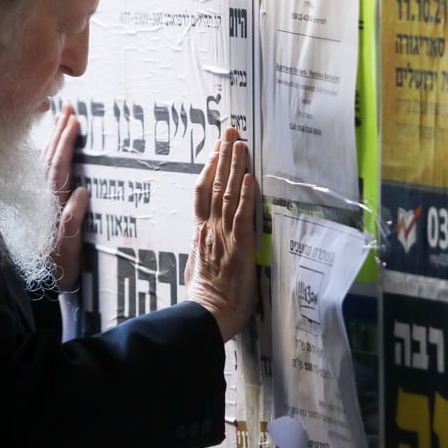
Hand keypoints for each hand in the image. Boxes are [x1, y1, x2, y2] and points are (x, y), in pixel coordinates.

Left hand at [44, 104, 86, 290]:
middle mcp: (44, 199)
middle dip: (58, 132)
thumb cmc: (63, 266)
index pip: (58, 166)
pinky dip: (49, 155)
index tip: (73, 120)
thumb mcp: (70, 248)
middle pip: (50, 158)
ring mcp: (42, 200)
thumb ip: (72, 221)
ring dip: (53, 139)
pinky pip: (45, 172)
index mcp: (51, 205)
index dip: (65, 143)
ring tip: (61, 118)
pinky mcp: (44, 205)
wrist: (50, 282)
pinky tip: (51, 146)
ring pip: (46, 162)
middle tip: (67, 108)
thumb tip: (81, 191)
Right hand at [185, 126, 256, 341]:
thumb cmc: (204, 300)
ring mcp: (224, 235)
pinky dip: (245, 194)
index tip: (215, 149)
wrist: (205, 316)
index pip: (203, 192)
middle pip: (215, 184)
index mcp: (200, 233)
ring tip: (239, 142)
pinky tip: (249, 176)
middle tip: (229, 131)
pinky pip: (242, 214)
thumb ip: (202, 252)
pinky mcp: (240, 246)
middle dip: (223, 156)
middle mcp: (210, 228)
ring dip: (234, 166)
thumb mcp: (198, 269)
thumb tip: (201, 245)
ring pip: (228, 193)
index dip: (209, 168)